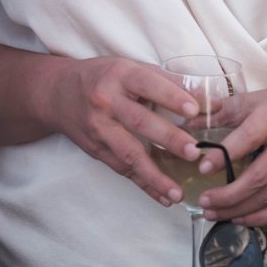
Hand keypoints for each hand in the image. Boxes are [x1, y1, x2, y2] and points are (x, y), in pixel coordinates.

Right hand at [48, 57, 205, 205]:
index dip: (171, 96)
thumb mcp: (130, 68)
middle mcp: (106, 101)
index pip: (148, 84)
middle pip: (139, 121)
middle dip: (168, 138)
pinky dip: (145, 185)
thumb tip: (208, 97)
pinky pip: (123, 170)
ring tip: (177, 192)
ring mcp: (99, 128)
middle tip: (193, 152)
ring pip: (129, 154)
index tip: (195, 109)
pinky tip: (164, 197)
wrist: (58, 94)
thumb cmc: (104, 77)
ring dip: (154, 175)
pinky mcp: (96, 150)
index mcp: (120, 74)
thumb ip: (167, 81)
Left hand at [195, 87, 266, 226]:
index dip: (224, 155)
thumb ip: (219, 109)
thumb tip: (185, 117)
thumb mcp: (252, 99)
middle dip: (229, 194)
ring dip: (239, 209)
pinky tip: (238, 219)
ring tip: (212, 213)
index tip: (202, 167)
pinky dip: (259, 218)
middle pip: (260, 176)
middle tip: (204, 200)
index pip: (248, 138)